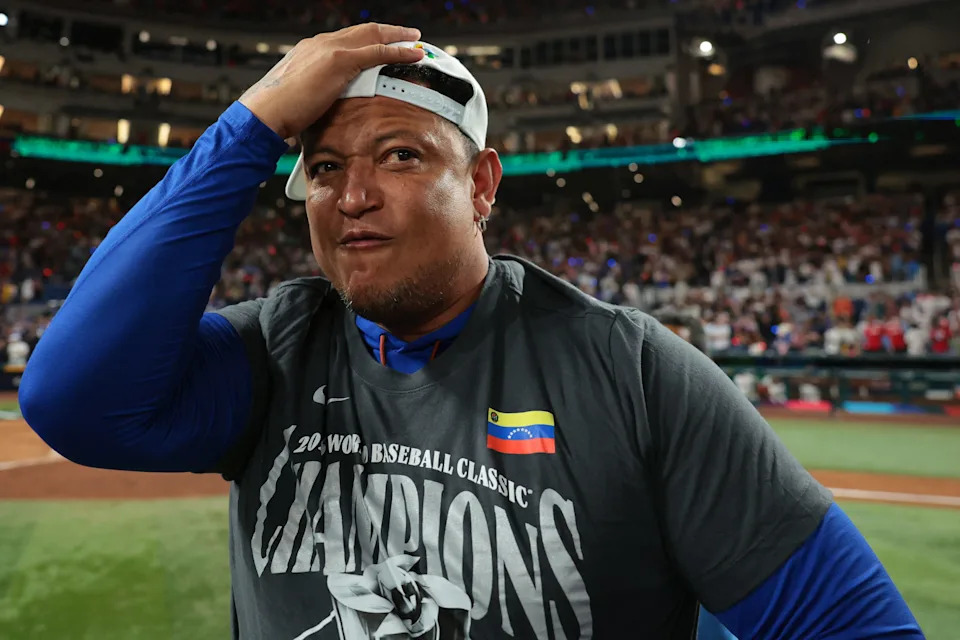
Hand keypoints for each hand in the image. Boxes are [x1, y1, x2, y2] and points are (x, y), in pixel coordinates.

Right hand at [239, 23, 424, 139]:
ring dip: (397, 37)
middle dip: (386, 31)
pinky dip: (398, 51)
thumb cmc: (278, 112)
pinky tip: (413, 54)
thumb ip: (316, 93)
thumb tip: (323, 106)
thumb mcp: (301, 97)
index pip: (346, 39)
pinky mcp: (339, 60)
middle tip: (406, 35)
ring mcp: (330, 49)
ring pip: (373, 36)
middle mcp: (320, 43)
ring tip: (415, 40)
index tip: (381, 43)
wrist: (265, 112)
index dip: (367, 39)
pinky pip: (378, 52)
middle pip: (362, 31)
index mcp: (310, 49)